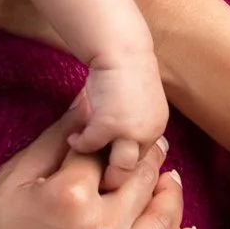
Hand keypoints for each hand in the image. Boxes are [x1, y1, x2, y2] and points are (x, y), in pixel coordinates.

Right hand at [0, 119, 197, 228]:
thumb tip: (88, 97)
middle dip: (150, 159)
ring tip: (169, 182)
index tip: (124, 129)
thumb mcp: (12, 181)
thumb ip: (57, 140)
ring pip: (166, 222)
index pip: (108, 151)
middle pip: (142, 181)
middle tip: (155, 148)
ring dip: (171, 195)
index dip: (114, 137)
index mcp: (69, 196)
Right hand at [68, 57, 169, 186]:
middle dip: (116, 179)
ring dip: (101, 171)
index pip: (144, 164)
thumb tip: (114, 147)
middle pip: (134, 173)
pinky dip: (79, 144)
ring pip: (119, 170)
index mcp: (156, 128)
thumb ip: (131, 125)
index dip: (125, 169)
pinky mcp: (109, 125)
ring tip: (85, 167)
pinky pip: (89, 146)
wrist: (121, 48)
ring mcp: (131, 131)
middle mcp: (149, 133)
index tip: (108, 170)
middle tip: (97, 180)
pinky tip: (72, 138)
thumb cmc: (124, 70)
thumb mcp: (136, 104)